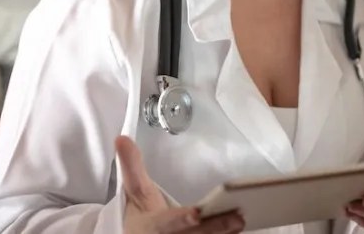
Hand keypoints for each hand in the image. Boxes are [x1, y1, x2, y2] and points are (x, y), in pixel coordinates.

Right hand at [116, 136, 244, 233]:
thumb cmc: (142, 217)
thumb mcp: (135, 192)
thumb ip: (132, 166)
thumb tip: (122, 139)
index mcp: (155, 225)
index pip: (169, 222)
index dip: (183, 219)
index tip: (196, 214)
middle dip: (216, 227)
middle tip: (237, 217)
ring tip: (242, 220)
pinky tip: (238, 230)